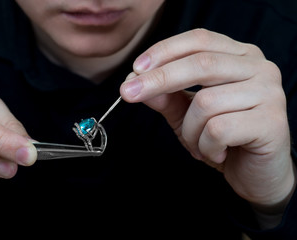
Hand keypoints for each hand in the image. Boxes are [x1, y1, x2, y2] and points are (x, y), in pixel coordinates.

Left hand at [120, 29, 294, 208]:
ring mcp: (269, 93)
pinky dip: (206, 146)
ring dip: (190, 130)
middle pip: (201, 64)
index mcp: (240, 57)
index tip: (135, 69)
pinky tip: (216, 153)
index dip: (164, 51)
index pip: (199, 40)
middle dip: (158, 80)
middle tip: (127, 93)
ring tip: (198, 144)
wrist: (256, 174)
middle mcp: (259, 68)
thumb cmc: (223, 138)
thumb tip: (134, 79)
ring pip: (206, 102)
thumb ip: (166, 96)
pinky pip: (218, 129)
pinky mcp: (272, 122)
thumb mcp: (187, 115)